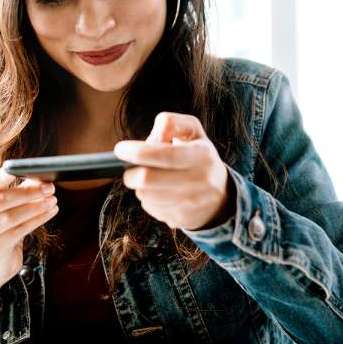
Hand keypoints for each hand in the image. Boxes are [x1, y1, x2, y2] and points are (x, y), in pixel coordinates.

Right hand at [0, 168, 57, 283]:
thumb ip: (16, 190)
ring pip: (9, 217)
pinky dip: (36, 220)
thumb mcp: (2, 207)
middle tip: (48, 187)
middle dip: (26, 192)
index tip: (20, 168)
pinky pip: (18, 231)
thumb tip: (39, 177)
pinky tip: (49, 213)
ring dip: (34, 207)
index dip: (2, 176)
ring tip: (52, 200)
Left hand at [114, 112, 234, 230]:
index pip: (163, 155)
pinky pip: (151, 208)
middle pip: (147, 180)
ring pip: (145, 196)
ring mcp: (192, 203)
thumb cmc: (199, 155)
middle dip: (131, 173)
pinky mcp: (182, 219)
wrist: (222, 195)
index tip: (120, 149)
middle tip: (130, 168)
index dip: (136, 152)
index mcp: (201, 155)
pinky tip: (159, 192)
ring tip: (149, 179)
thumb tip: (149, 141)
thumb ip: (170, 124)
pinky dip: (148, 199)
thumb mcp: (192, 130)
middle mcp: (200, 181)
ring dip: (139, 187)